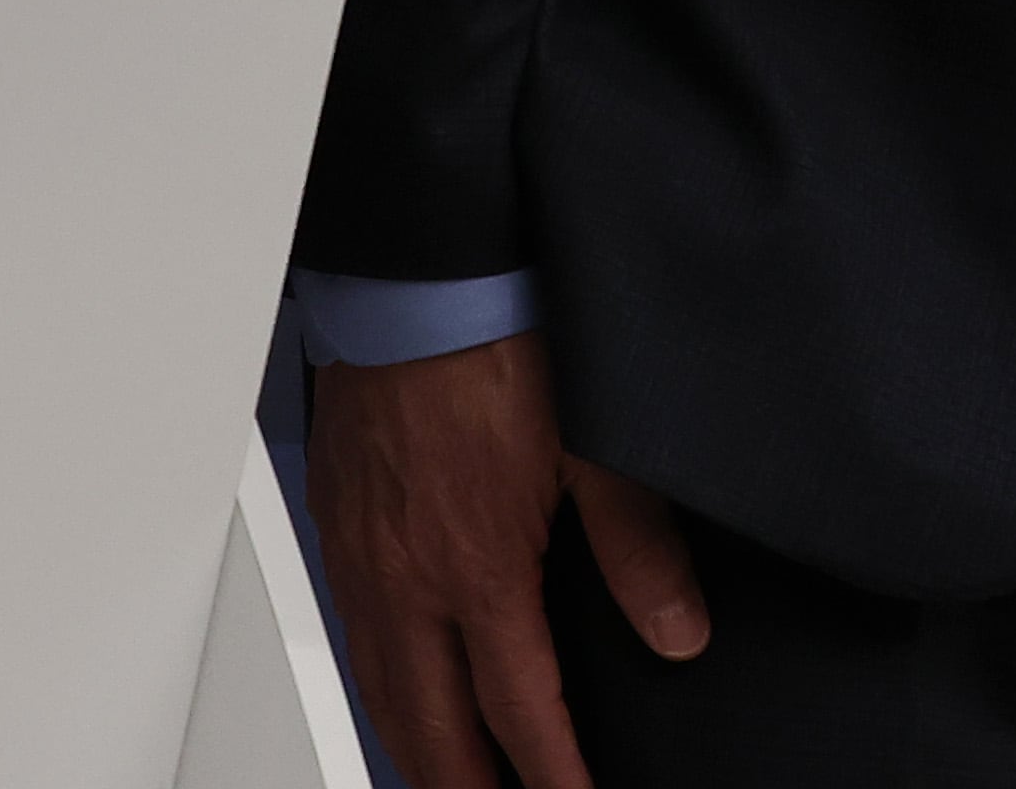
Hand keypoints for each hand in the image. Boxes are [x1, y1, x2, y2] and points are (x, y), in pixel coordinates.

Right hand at [305, 331, 705, 788]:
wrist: (420, 278)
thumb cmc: (497, 344)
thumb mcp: (596, 450)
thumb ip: (638, 550)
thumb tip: (678, 629)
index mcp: (478, 570)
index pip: (517, 711)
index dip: (551, 775)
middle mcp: (408, 579)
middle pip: (431, 727)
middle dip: (467, 788)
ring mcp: (361, 555)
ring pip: (379, 688)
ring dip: (416, 747)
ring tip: (447, 779)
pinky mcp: (336, 521)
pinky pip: (350, 632)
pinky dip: (376, 681)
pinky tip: (393, 684)